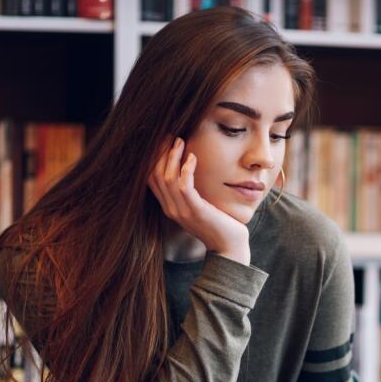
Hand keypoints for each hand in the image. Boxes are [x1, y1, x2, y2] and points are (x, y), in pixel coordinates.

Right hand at [148, 137, 250, 264]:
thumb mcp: (199, 205)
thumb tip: (188, 166)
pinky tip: (193, 158)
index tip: (163, 141)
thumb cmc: (219, 223)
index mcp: (169, 207)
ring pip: (167, 178)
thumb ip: (189, 191)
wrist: (229, 247)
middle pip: (155, 175)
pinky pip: (184, 187)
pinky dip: (187, 169)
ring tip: (181, 141)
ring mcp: (182, 211)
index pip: (151, 178)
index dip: (154, 158)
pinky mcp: (196, 211)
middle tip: (170, 135)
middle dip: (161, 152)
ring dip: (173, 156)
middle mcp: (171, 209)